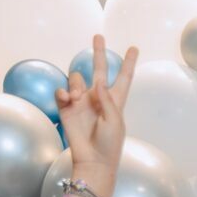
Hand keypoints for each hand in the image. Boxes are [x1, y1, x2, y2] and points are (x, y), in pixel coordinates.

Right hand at [54, 35, 137, 171]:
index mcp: (115, 101)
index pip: (124, 77)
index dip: (128, 63)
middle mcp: (98, 98)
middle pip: (99, 70)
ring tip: (77, 98)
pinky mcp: (67, 108)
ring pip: (77, 78)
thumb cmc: (109, 144)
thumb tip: (98, 81)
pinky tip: (67, 99)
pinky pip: (62, 91)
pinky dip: (63, 92)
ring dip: (76, 83)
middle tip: (98, 36)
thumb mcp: (114, 121)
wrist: (93, 161)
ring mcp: (82, 102)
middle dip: (98, 53)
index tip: (134, 48)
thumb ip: (107, 99)